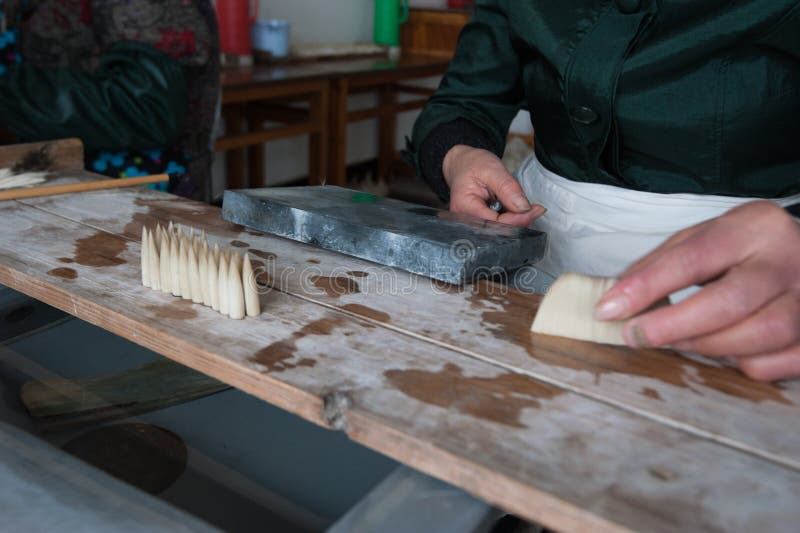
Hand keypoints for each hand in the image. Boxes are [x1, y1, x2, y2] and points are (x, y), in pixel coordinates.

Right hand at [443, 145, 544, 226]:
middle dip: (519, 220)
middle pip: (498, 230)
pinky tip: (513, 208)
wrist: (463, 164)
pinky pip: (498, 225)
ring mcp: (472, 223)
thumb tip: (524, 208)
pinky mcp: (480, 223)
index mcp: (464, 206)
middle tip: (535, 209)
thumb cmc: (473, 164)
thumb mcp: (492, 169)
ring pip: (500, 229)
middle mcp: (465, 220)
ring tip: (521, 203)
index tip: (536, 210)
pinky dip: (510, 218)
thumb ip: (508, 188)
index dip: (517, 219)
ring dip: (516, 219)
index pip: (495, 223)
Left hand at [595, 201, 799, 380]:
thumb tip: (614, 301)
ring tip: (681, 341)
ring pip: (760, 335)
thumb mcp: (703, 239)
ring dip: (709, 347)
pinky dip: (747, 363)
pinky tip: (729, 350)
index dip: (646, 287)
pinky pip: (781, 362)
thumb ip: (659, 265)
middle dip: (673, 326)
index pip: (693, 257)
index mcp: (754, 226)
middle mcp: (789, 258)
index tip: (609, 309)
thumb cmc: (745, 250)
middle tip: (637, 336)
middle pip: (729, 302)